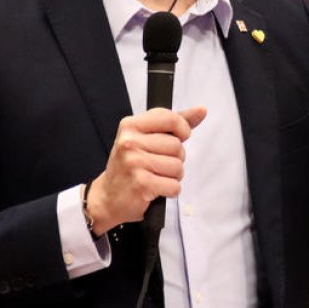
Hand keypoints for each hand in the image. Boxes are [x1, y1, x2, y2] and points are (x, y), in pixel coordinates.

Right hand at [87, 106, 206, 233]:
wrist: (108, 197)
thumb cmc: (130, 165)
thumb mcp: (146, 138)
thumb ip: (174, 123)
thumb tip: (201, 110)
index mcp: (130, 125)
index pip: (170, 118)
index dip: (182, 129)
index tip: (179, 137)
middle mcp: (130, 142)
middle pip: (177, 145)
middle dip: (176, 158)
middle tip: (158, 164)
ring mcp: (134, 163)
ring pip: (177, 166)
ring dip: (173, 176)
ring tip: (156, 176)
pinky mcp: (141, 184)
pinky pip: (174, 186)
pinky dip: (170, 190)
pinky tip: (156, 189)